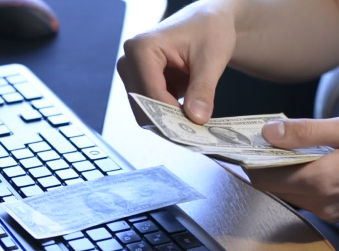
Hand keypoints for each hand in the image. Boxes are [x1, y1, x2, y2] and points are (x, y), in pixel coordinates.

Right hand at [117, 1, 236, 124]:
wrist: (206, 23)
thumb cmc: (208, 30)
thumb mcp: (212, 58)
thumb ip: (203, 89)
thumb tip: (197, 118)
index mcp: (141, 48)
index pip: (151, 92)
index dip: (171, 115)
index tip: (193, 131)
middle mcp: (129, 61)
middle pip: (143, 105)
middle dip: (168, 122)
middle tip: (195, 135)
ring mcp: (131, 74)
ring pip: (144, 111)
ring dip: (168, 122)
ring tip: (194, 128)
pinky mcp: (138, 84)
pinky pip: (150, 109)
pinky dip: (168, 118)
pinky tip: (188, 119)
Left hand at [245, 118, 338, 221]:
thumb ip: (307, 131)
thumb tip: (269, 133)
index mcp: (323, 180)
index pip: (264, 178)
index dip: (250, 161)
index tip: (244, 144)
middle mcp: (323, 202)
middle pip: (272, 186)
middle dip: (264, 164)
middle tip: (262, 142)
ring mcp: (328, 210)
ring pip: (285, 193)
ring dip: (280, 173)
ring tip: (283, 149)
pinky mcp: (332, 212)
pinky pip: (302, 197)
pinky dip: (295, 180)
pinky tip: (302, 162)